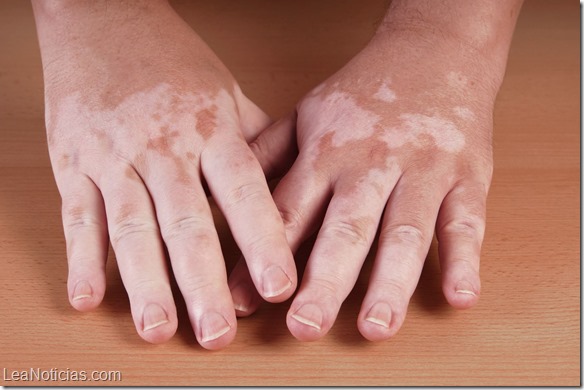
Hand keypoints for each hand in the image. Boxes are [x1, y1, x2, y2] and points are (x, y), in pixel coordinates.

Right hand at [33, 0, 296, 348]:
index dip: (262, 239)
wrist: (101, 18)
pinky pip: (77, 216)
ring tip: (159, 328)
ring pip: (130, 227)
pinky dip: (81, 260)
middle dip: (202, 282)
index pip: (242, 190)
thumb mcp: (227, 92)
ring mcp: (114, 156)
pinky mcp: (73, 162)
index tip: (279, 285)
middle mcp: (164, 146)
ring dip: (144, 283)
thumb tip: (293, 188)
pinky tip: (88, 298)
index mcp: (210, 129)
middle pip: (185, 222)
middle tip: (217, 333)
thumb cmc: (171, 61)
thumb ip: (257, 143)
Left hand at [229, 2, 518, 340]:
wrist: (435, 52)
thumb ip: (268, 159)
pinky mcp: (466, 177)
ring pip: (404, 232)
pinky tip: (460, 296)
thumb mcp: (305, 114)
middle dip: (324, 282)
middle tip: (305, 327)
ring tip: (376, 327)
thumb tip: (222, 204)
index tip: (242, 303)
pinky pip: (466, 222)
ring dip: (390, 283)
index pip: (288, 212)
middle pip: (345, 229)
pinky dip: (464, 260)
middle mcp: (371, 165)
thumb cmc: (364, 93)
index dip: (263, 258)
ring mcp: (422, 171)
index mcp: (325, 152)